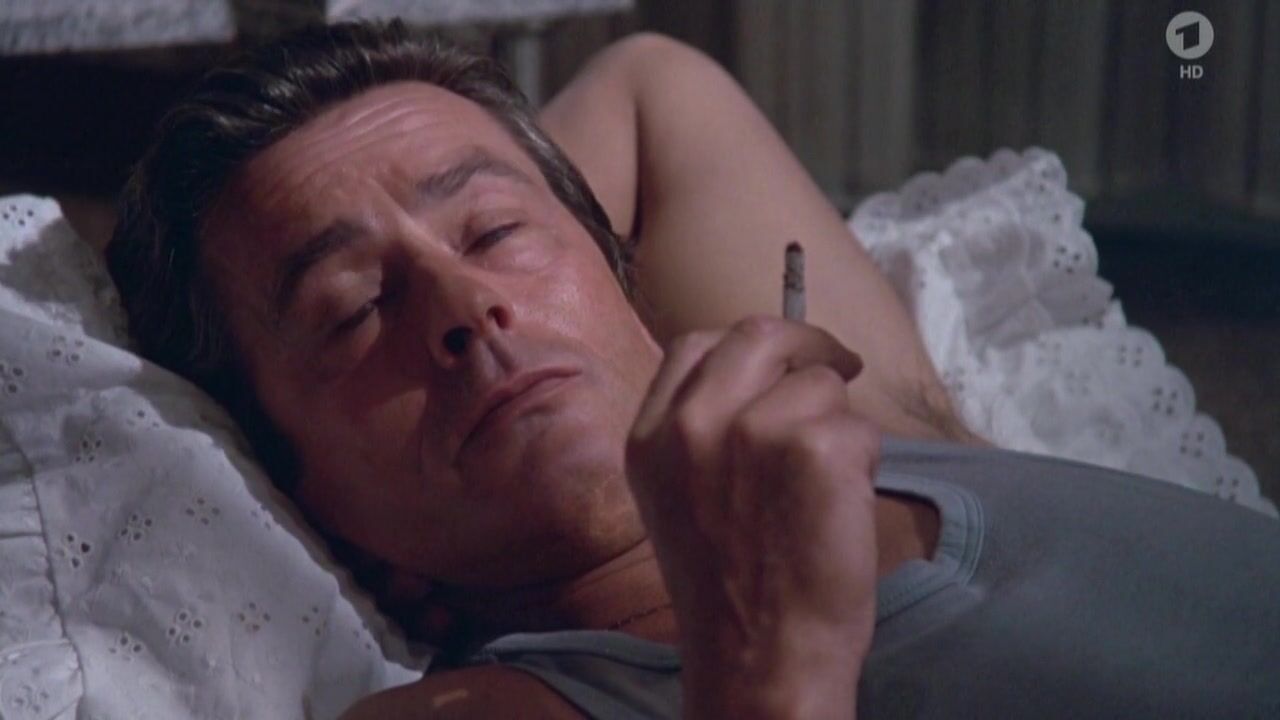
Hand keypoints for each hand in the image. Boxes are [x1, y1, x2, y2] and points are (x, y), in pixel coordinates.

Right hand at [626, 316, 880, 719]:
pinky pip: (859, 425)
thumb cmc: (727, 589)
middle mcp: (693, 422)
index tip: (780, 359)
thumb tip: (756, 381)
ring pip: (820, 385)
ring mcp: (754, 428)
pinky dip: (864, 459)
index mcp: (651, 436)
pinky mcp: (815, 445)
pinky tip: (841, 506)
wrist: (759, 657)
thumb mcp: (675, 498)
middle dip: (808, 343)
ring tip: (825, 486)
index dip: (746, 346)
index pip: (695, 345)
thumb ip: (698, 433)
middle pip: (759, 335)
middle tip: (840, 364)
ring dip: (837, 424)